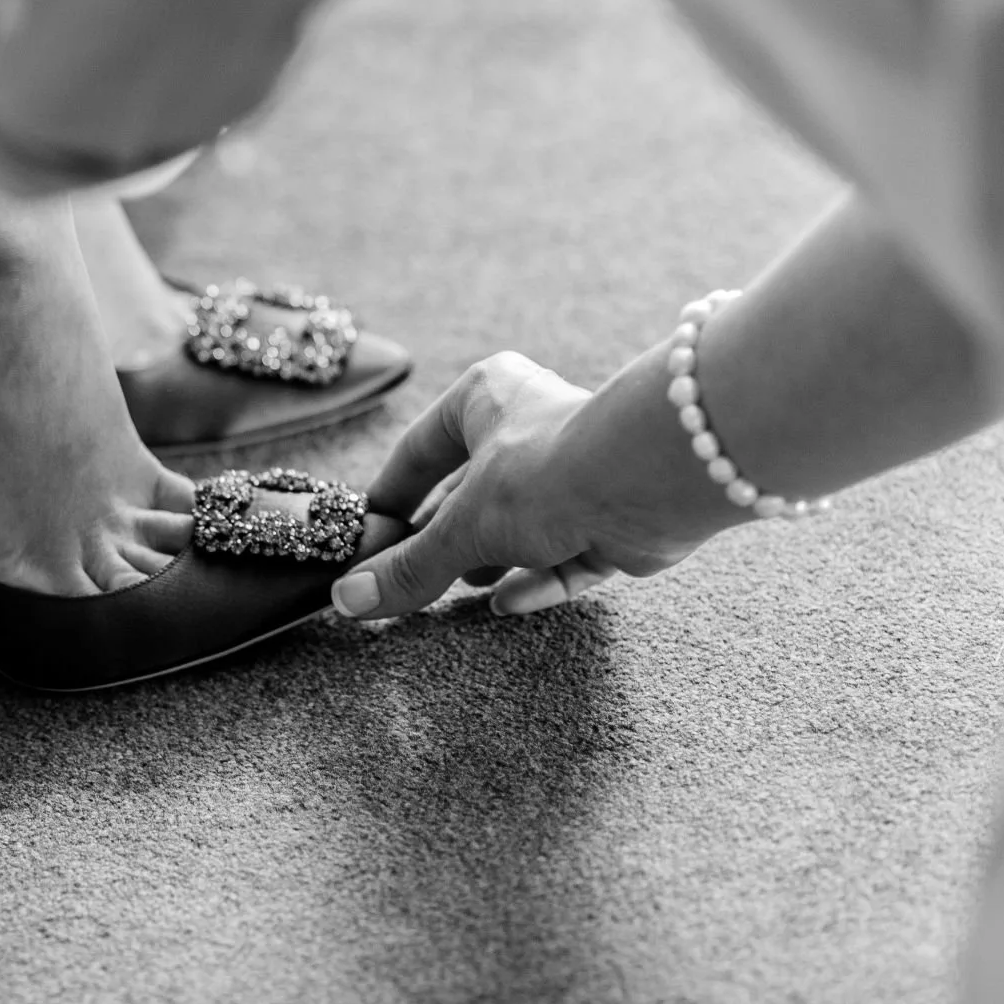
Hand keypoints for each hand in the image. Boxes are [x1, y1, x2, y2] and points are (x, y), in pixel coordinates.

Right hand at [333, 350, 730, 619]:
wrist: (654, 479)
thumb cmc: (549, 471)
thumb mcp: (462, 526)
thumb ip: (410, 567)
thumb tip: (348, 600)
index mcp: (486, 398)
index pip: (420, 450)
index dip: (391, 497)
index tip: (365, 540)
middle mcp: (530, 428)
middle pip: (470, 492)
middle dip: (442, 537)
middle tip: (407, 578)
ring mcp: (576, 474)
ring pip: (521, 525)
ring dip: (491, 559)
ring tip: (458, 590)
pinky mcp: (613, 517)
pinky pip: (566, 556)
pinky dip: (536, 580)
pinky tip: (506, 605)